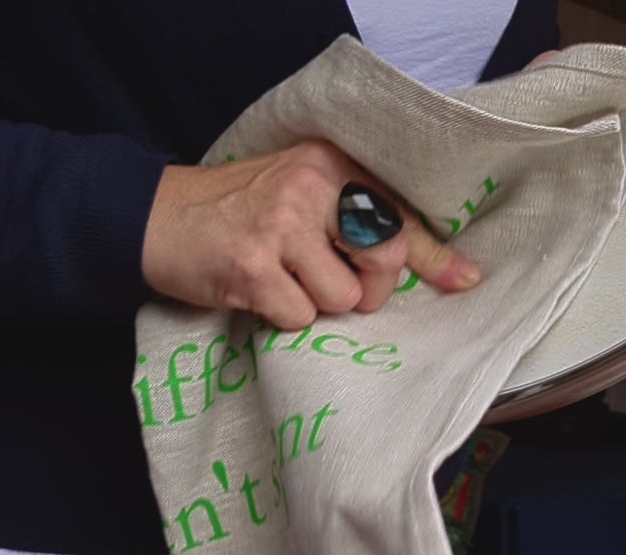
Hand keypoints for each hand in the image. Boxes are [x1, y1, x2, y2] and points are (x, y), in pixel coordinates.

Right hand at [141, 139, 480, 328]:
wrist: (158, 218)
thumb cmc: (246, 216)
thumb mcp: (309, 203)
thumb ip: (373, 229)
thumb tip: (462, 276)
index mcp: (332, 163)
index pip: (401, 214)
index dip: (434, 256)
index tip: (467, 282)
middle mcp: (311, 183)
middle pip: (385, 259)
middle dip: (368, 291)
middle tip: (333, 284)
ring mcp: (280, 221)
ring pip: (344, 298)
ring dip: (318, 305)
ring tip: (284, 280)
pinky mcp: (253, 262)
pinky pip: (301, 317)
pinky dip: (284, 319)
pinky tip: (257, 291)